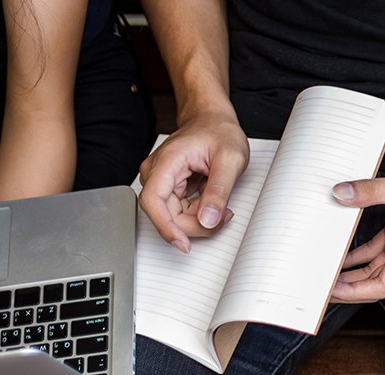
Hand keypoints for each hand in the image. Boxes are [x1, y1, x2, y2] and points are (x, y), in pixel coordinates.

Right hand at [138, 111, 249, 251]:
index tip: (183, 244)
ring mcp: (161, 181)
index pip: (153, 202)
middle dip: (196, 223)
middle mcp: (157, 173)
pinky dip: (199, 213)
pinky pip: (180, 211)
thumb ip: (220, 191)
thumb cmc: (219, 132)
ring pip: (174, 216)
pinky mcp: (169, 188)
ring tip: (222, 205)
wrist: (212, 119)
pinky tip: (212, 202)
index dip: (166, 227)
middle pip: (166, 214)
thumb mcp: (230, 159)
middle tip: (224, 215)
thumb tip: (208, 220)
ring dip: (199, 219)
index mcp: (166, 162)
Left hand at [330, 146, 384, 301]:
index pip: (384, 284)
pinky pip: (378, 247)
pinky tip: (342, 251)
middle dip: (350, 286)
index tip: (333, 291)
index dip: (357, 291)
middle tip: (320, 286)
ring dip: (353, 272)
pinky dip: (360, 252)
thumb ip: (372, 191)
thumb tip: (342, 193)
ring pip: (376, 266)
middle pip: (377, 280)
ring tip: (326, 273)